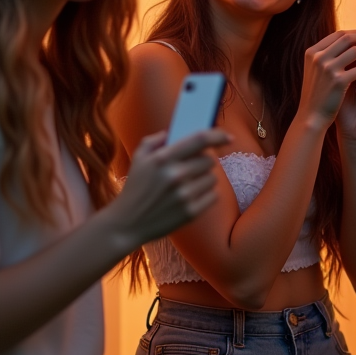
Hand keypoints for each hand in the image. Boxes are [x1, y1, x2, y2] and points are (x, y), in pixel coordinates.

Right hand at [111, 129, 227, 245]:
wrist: (127, 223)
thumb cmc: (135, 188)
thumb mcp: (139, 158)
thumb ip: (156, 140)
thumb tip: (176, 131)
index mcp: (163, 158)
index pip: (200, 140)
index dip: (218, 136)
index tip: (228, 137)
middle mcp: (175, 175)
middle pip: (209, 160)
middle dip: (204, 162)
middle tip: (192, 168)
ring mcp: (184, 195)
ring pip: (213, 178)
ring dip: (204, 179)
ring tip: (189, 184)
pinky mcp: (191, 212)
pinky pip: (213, 196)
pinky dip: (207, 195)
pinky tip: (192, 196)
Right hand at [299, 29, 355, 127]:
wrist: (311, 116)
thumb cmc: (317, 93)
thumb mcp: (316, 70)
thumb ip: (328, 55)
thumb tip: (350, 41)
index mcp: (312, 52)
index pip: (338, 34)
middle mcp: (318, 57)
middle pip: (347, 38)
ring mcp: (328, 68)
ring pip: (355, 51)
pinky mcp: (338, 81)